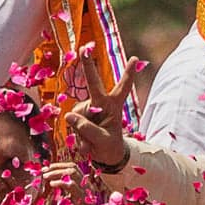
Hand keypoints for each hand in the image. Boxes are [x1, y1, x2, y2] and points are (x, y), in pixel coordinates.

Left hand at [40, 159, 93, 204]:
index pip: (73, 168)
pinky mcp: (83, 199)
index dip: (59, 166)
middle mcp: (87, 187)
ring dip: (56, 172)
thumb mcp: (65, 203)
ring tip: (46, 177)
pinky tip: (51, 185)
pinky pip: (71, 185)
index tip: (46, 169)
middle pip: (73, 167)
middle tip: (44, 171)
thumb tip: (50, 183)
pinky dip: (60, 182)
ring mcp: (86, 192)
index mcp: (83, 186)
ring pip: (72, 173)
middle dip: (56, 167)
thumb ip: (61, 193)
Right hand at [65, 54, 140, 171]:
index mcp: (113, 106)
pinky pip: (73, 126)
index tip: (135, 58)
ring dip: (83, 133)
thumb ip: (88, 129)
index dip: (129, 74)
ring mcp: (87, 109)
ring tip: (93, 144)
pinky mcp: (77, 117)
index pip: (122, 88)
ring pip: (78, 116)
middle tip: (84, 48)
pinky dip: (79, 138)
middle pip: (93, 83)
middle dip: (88, 65)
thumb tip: (69, 115)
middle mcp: (100, 103)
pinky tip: (86, 146)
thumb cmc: (109, 146)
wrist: (105, 156)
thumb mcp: (102, 140)